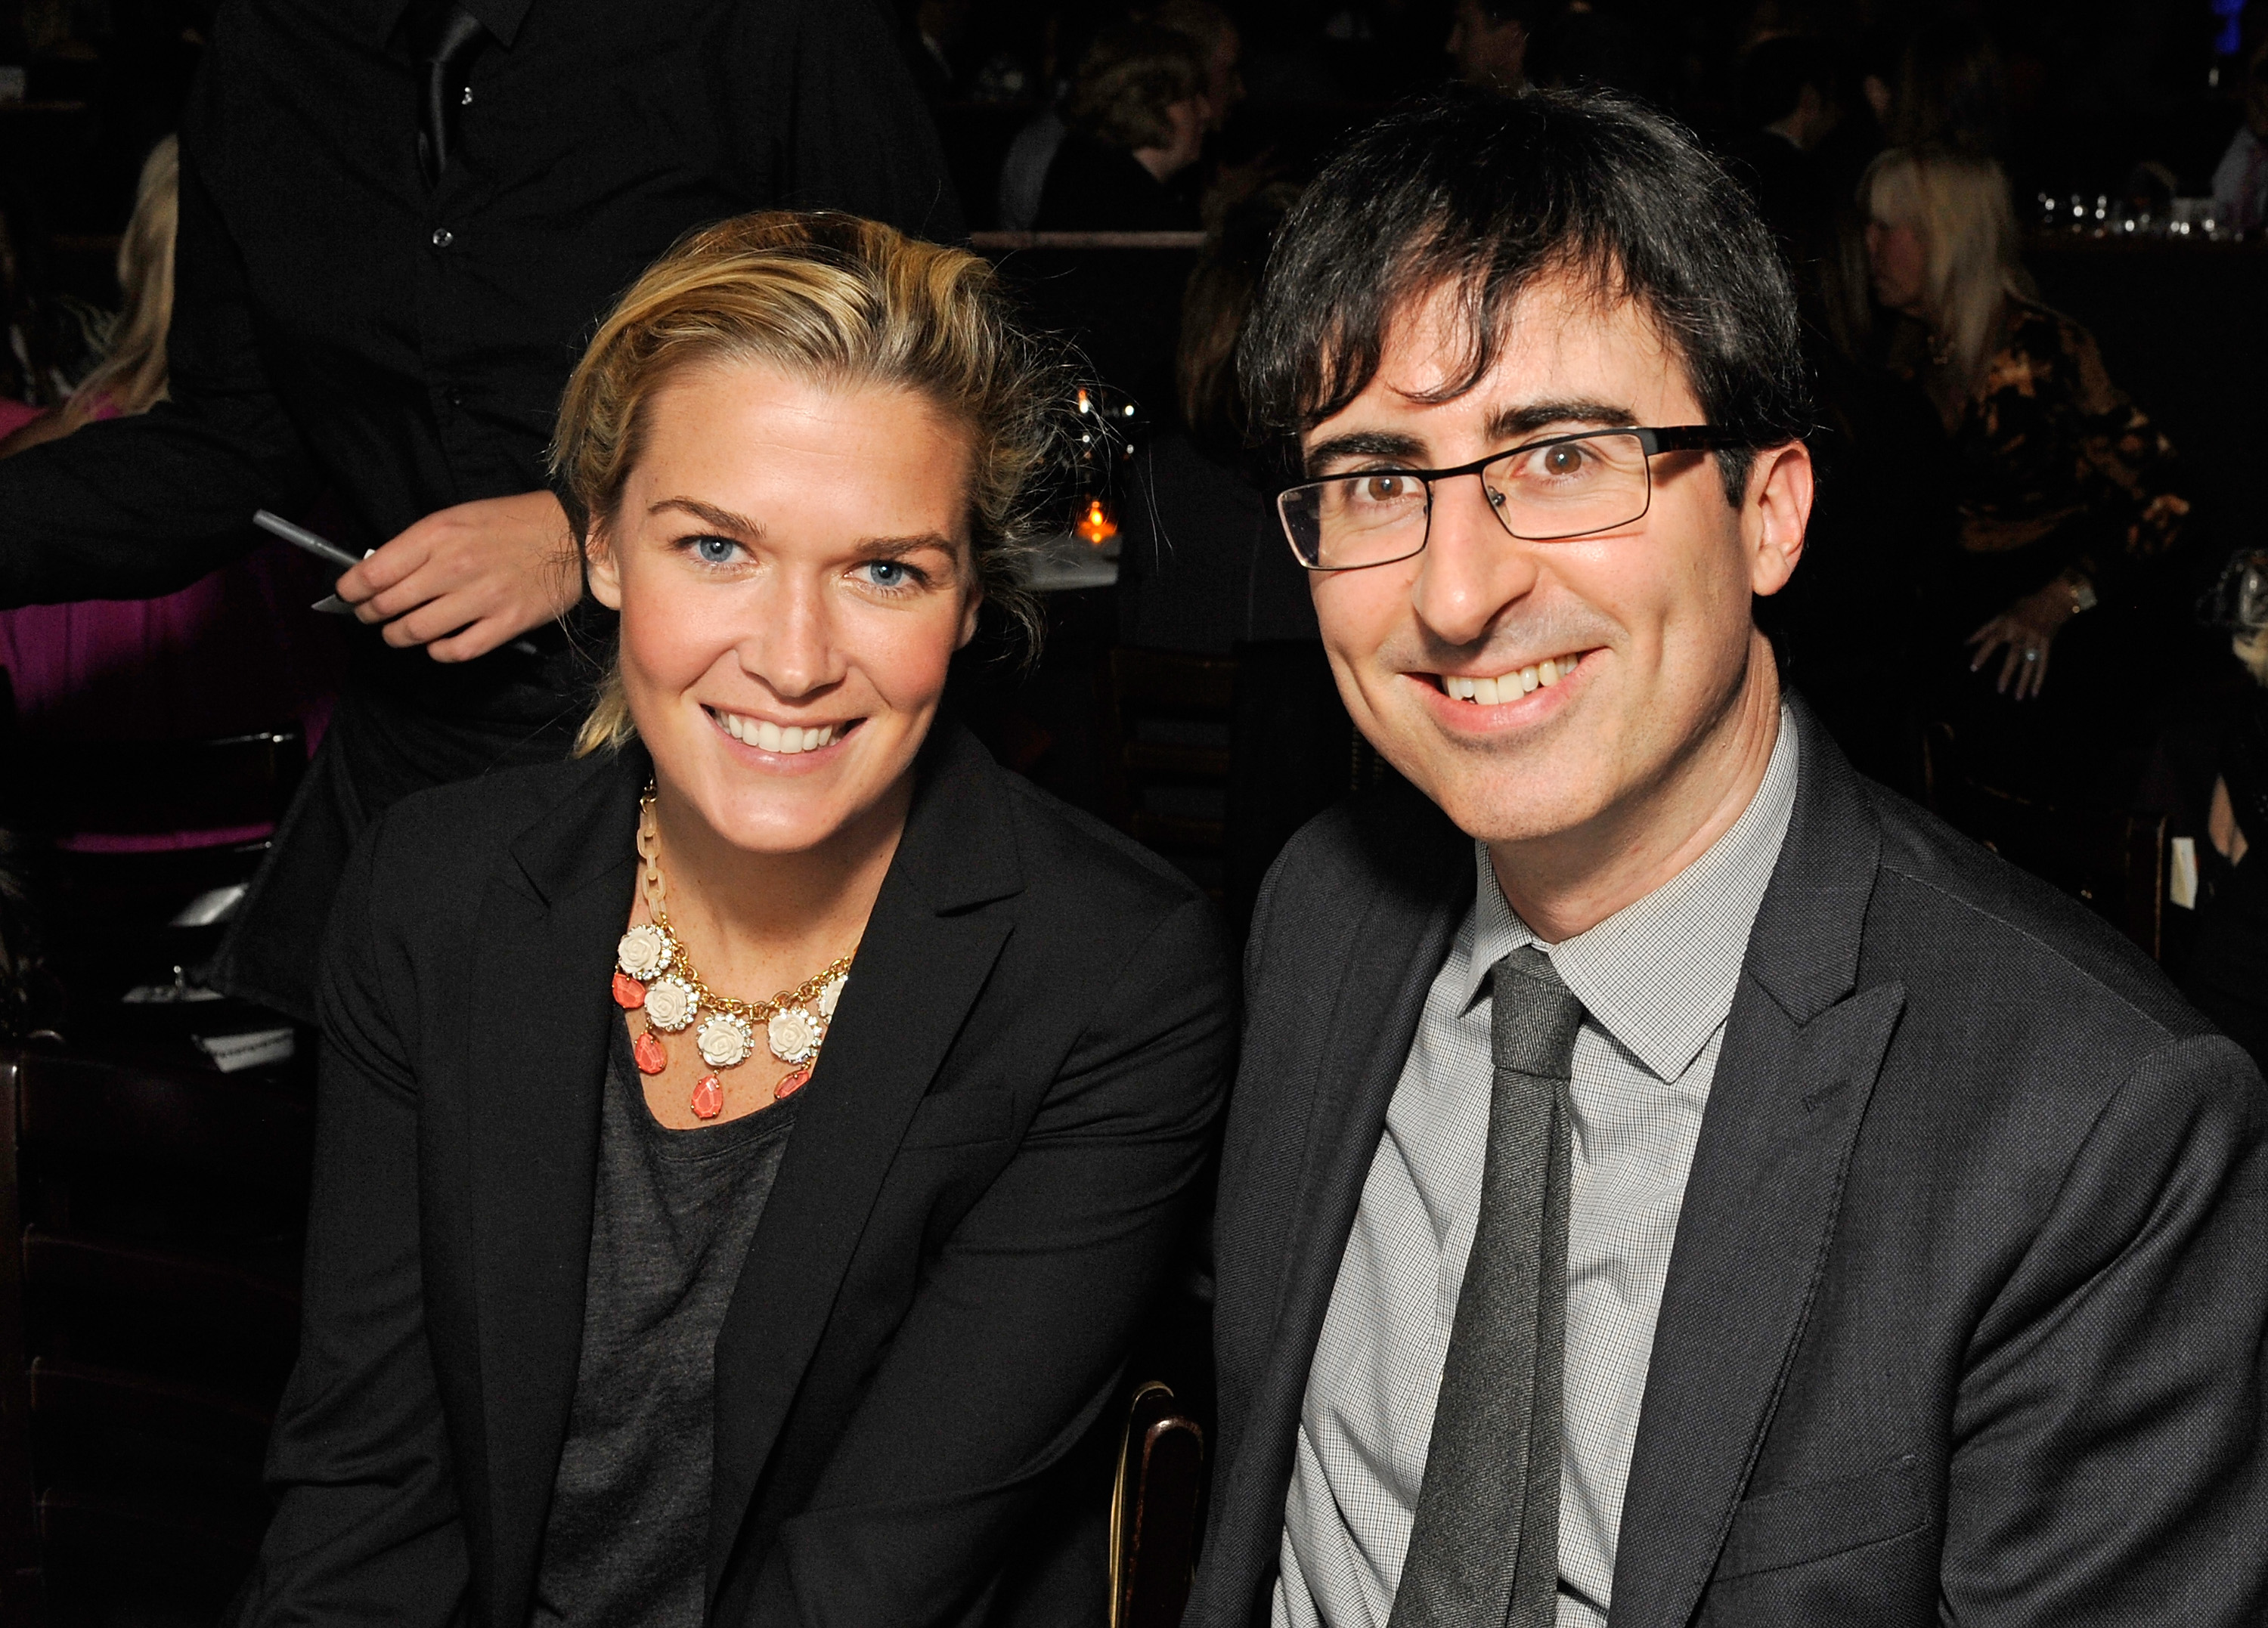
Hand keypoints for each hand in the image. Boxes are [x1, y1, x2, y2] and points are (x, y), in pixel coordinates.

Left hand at [335, 490, 578, 662]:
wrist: (571, 536)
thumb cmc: (512, 523)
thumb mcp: (458, 517)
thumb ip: (420, 544)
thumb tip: (383, 572)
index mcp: (438, 535)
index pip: (373, 572)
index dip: (350, 590)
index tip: (348, 595)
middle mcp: (454, 568)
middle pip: (388, 605)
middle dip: (369, 614)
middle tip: (371, 615)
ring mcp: (481, 599)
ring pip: (415, 632)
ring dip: (397, 636)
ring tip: (398, 633)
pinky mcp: (505, 624)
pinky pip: (456, 651)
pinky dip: (439, 652)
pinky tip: (438, 643)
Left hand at [1967, 580, 2077, 701]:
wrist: (2054, 600)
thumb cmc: (2023, 608)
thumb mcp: (2003, 614)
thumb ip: (1985, 630)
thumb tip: (1966, 643)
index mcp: (2008, 624)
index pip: (1992, 639)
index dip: (1983, 653)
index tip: (1973, 668)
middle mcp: (2022, 632)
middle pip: (2014, 655)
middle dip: (2007, 673)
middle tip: (2000, 690)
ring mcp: (2037, 638)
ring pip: (2030, 663)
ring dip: (2024, 681)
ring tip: (2018, 697)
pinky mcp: (2048, 643)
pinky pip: (2044, 663)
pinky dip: (2039, 678)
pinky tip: (2034, 692)